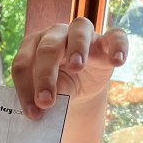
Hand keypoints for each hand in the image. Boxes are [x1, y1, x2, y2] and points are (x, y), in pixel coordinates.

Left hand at [11, 17, 127, 118]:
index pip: (24, 63)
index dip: (25, 87)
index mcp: (34, 45)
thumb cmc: (60, 85)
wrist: (81, 85)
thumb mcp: (51, 92)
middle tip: (46, 101)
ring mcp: (82, 34)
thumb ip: (45, 96)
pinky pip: (116, 37)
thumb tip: (40, 110)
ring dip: (77, 48)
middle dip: (45, 75)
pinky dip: (118, 46)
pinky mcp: (106, 41)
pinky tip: (117, 61)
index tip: (32, 112)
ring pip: (79, 30)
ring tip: (77, 67)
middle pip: (48, 48)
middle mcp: (56, 34)